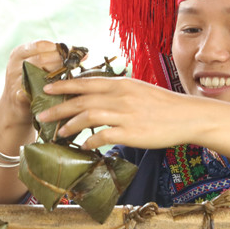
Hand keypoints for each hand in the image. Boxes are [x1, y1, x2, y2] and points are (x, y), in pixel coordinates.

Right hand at [0, 40, 69, 141]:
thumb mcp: (40, 66)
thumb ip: (58, 58)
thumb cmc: (34, 83)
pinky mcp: (16, 96)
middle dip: (60, 63)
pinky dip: (46, 93)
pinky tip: (57, 94)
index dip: (59, 49)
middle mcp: (14, 64)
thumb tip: (85, 53)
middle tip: (72, 69)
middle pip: (41, 59)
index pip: (41, 45)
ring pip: (38, 74)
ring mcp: (14, 80)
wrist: (15, 108)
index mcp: (20, 53)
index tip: (72, 56)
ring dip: (55, 78)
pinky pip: (34, 92)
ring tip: (67, 81)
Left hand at [36, 76, 202, 149]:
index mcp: (120, 84)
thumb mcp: (137, 89)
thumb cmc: (162, 104)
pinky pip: (103, 136)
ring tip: (58, 133)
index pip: (85, 82)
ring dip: (70, 125)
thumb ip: (115, 91)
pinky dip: (90, 141)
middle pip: (81, 100)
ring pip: (88, 116)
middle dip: (58, 108)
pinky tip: (83, 146)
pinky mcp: (130, 133)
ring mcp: (124, 114)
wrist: (187, 116)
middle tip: (42, 117)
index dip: (63, 86)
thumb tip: (95, 94)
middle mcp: (120, 97)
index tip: (46, 89)